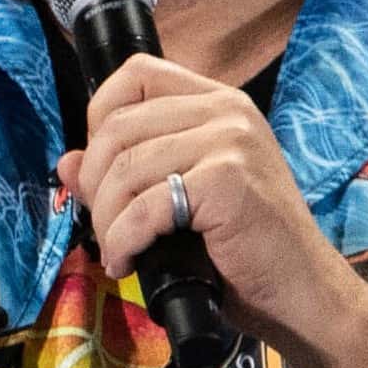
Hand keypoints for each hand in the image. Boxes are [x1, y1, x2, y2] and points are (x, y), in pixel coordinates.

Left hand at [59, 54, 367, 367]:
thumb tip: (66, 161)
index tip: (100, 171)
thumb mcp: (180, 201)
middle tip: (104, 227)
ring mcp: (231, 142)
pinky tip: (128, 262)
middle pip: (117, 126)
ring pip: (124, 169)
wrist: (301, 293)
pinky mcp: (227, 181)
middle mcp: (227, 111)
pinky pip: (144, 206)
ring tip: (117, 252)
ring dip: (106, 221)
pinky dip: (123, 241)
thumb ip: (127, 174)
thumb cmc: (243, 250)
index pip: (136, 74)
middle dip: (93, 184)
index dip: (99, 118)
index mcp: (218, 103)